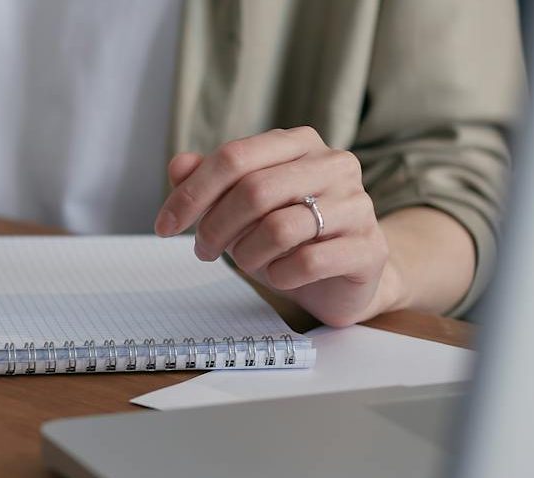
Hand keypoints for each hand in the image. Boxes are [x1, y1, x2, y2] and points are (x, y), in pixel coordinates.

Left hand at [154, 127, 402, 326]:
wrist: (344, 277)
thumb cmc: (288, 236)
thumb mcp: (241, 207)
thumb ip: (210, 183)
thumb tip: (179, 166)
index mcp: (299, 144)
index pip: (234, 157)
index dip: (191, 193)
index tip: (164, 225)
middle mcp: (334, 164)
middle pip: (253, 191)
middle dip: (215, 228)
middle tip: (204, 251)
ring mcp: (357, 205)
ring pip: (279, 228)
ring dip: (247, 255)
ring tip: (248, 262)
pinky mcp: (369, 248)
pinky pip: (307, 262)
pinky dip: (280, 275)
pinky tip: (280, 275)